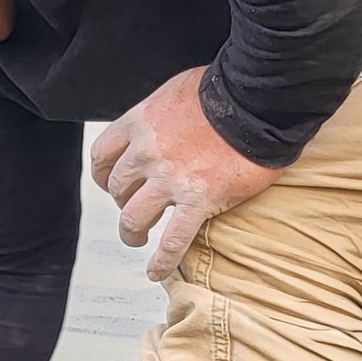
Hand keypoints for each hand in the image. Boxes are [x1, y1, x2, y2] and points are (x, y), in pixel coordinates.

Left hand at [90, 66, 285, 280]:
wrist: (258, 100)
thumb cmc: (225, 89)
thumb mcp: (178, 90)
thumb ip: (161, 114)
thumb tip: (163, 124)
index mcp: (140, 123)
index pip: (103, 156)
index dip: (104, 176)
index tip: (113, 184)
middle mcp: (147, 152)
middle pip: (118, 189)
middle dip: (123, 203)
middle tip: (135, 209)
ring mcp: (170, 179)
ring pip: (134, 218)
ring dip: (132, 233)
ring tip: (137, 240)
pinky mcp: (199, 200)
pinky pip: (172, 240)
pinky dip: (162, 260)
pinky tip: (156, 271)